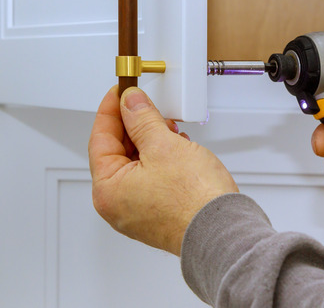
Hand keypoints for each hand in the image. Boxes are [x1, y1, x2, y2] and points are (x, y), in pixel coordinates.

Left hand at [89, 86, 237, 254]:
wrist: (223, 231)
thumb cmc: (194, 201)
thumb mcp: (163, 145)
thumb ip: (142, 119)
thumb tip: (130, 103)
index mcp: (107, 190)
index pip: (100, 138)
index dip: (112, 110)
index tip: (121, 92)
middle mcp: (117, 205)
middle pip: (117, 152)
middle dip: (135, 126)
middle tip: (148, 106)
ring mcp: (137, 212)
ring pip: (136, 164)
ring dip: (151, 141)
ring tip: (169, 129)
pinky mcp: (157, 214)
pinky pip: (150, 179)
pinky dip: (160, 160)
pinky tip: (177, 150)